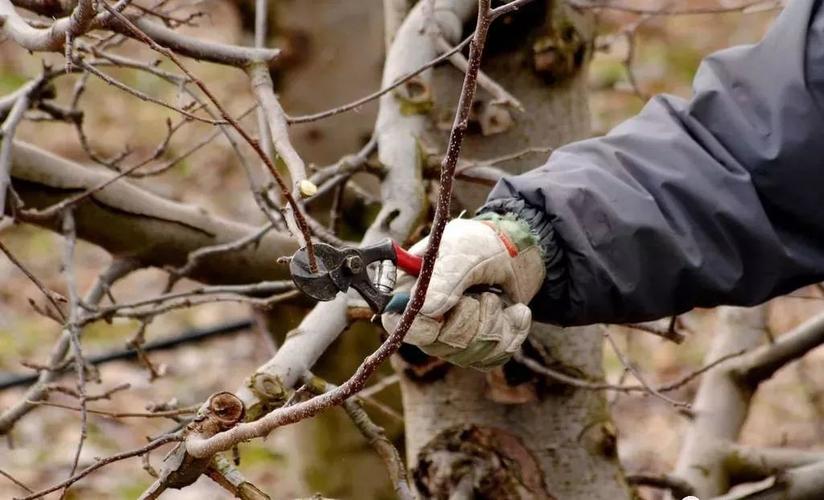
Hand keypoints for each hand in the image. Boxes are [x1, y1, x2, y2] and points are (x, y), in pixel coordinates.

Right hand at [381, 215, 544, 369]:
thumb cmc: (483, 245)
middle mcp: (426, 318)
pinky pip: (493, 358)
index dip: (417, 327)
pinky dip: (512, 333)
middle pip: (436, 345)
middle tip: (482, 293)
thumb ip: (444, 279)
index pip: (395, 323)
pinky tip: (515, 311)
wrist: (519, 253)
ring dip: (493, 323)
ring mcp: (452, 336)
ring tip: (498, 297)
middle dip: (469, 320)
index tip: (441, 316)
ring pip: (468, 355)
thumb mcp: (464, 253)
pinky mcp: (479, 347)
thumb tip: (425, 310)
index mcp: (410, 290)